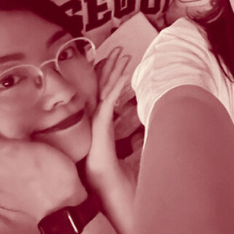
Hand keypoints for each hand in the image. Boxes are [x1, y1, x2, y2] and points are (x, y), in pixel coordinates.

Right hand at [85, 47, 130, 185]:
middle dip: (109, 65)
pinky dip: (117, 85)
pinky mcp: (101, 124)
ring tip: (122, 53)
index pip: (100, 92)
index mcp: (98, 121)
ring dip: (114, 69)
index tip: (110, 60)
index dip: (105, 75)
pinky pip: (109, 99)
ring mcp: (96, 119)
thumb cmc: (113, 171)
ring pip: (105, 87)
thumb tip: (140, 137)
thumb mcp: (123, 150)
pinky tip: (125, 74)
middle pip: (101, 84)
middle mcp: (94, 117)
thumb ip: (129, 141)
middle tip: (116, 48)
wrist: (108, 185)